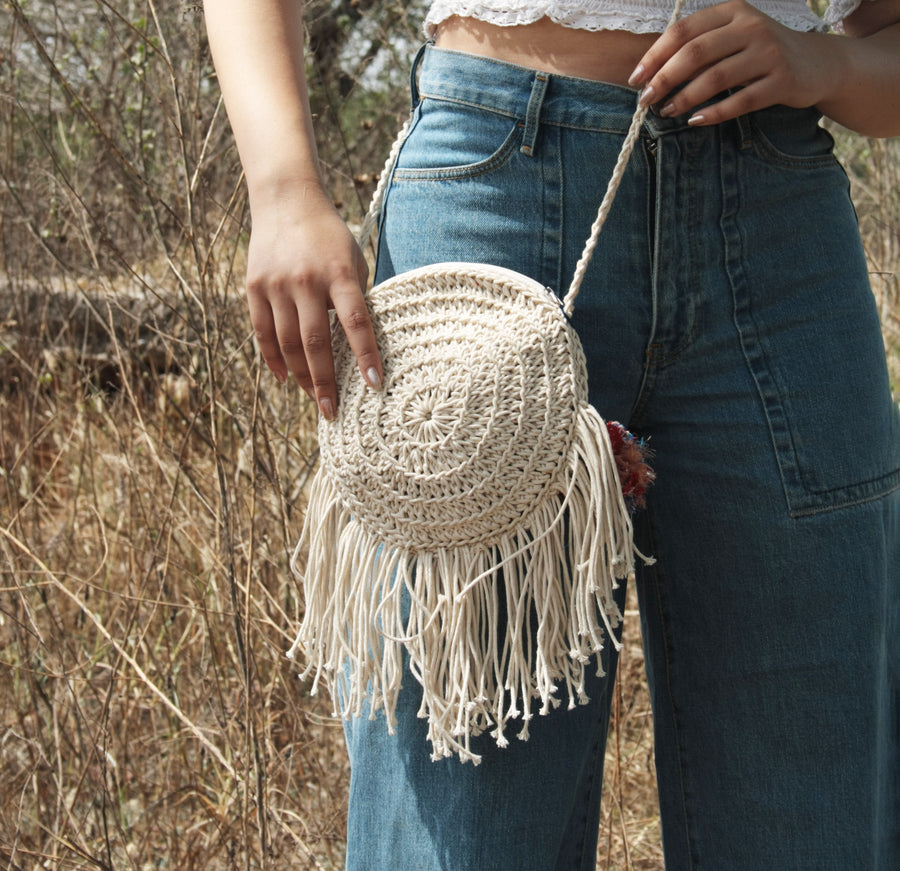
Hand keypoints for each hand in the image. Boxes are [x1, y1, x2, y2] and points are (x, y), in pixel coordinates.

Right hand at [245, 190, 381, 418]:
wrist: (286, 201)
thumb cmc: (330, 238)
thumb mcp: (354, 261)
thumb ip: (357, 299)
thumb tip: (361, 348)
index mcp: (340, 274)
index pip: (357, 323)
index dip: (366, 356)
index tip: (374, 385)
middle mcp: (307, 281)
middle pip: (316, 342)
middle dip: (325, 382)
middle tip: (333, 411)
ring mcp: (277, 285)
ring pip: (287, 344)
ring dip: (301, 376)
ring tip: (314, 398)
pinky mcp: (254, 287)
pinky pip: (263, 332)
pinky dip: (273, 360)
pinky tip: (285, 379)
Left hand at [628, 0, 839, 125]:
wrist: (816, 63)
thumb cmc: (760, 53)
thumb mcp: (732, 37)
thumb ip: (700, 46)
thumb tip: (650, 72)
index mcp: (733, 12)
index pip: (684, 30)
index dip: (655, 55)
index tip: (636, 78)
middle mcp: (751, 27)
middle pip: (696, 53)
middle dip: (664, 78)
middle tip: (645, 100)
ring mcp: (769, 53)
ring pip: (716, 77)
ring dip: (685, 98)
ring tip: (666, 112)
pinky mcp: (782, 81)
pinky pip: (740, 101)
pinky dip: (714, 113)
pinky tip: (695, 121)